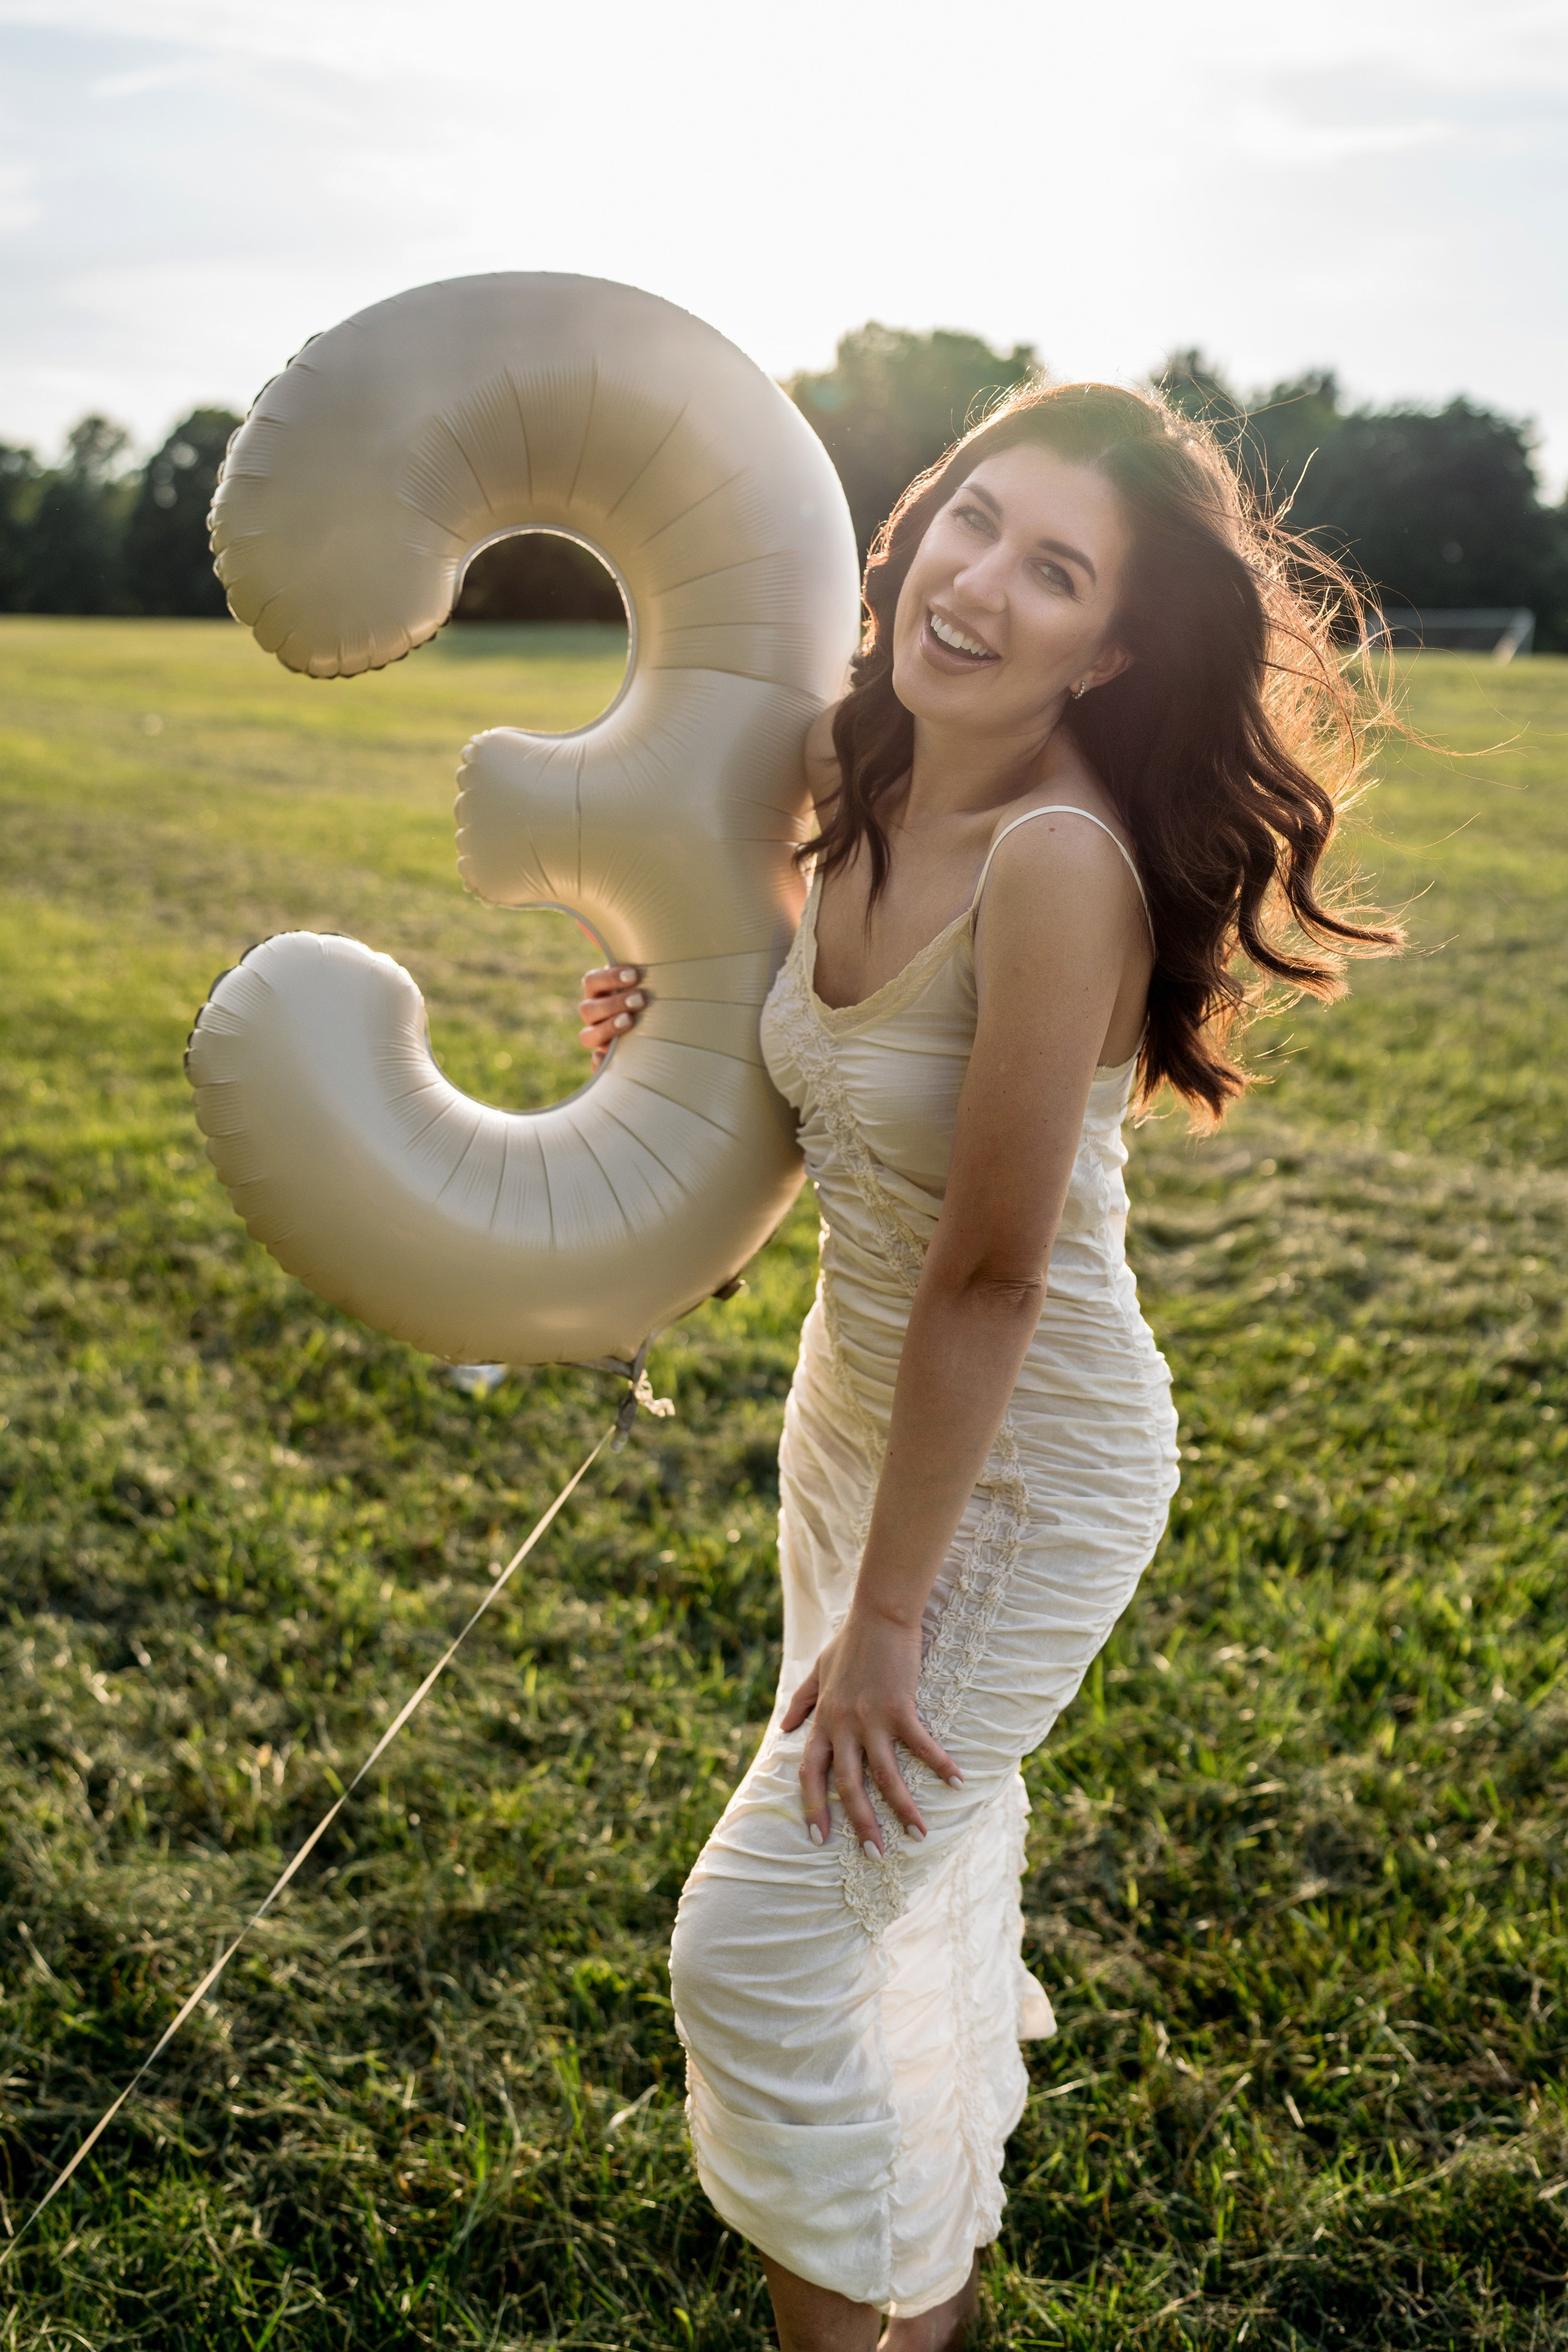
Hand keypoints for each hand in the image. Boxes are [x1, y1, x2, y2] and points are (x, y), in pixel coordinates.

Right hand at [578, 965, 647, 1069]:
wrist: (655, 1021)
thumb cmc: (649, 994)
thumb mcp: (643, 983)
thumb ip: (638, 973)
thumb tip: (639, 962)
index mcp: (597, 991)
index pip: (592, 981)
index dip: (610, 978)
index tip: (634, 975)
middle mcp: (593, 1014)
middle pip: (588, 1010)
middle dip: (614, 1004)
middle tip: (640, 999)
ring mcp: (596, 1036)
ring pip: (587, 1036)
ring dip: (609, 1027)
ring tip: (631, 1020)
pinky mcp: (604, 1057)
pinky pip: (595, 1065)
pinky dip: (597, 1063)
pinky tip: (602, 1057)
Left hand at [781, 1607, 961, 1853]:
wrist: (878, 1614)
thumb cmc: (850, 1641)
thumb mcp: (817, 1671)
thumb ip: (801, 1701)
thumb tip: (784, 1727)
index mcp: (824, 1720)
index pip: (810, 1772)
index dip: (812, 1806)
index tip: (818, 1837)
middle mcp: (844, 1725)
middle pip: (848, 1784)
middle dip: (861, 1823)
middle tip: (874, 1855)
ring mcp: (871, 1718)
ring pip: (885, 1775)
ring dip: (902, 1808)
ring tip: (919, 1836)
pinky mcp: (899, 1707)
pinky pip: (920, 1745)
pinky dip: (939, 1765)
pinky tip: (957, 1783)